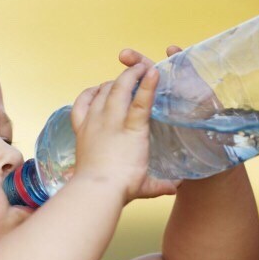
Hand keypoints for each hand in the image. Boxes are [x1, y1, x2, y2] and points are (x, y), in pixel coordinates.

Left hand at [70, 50, 180, 203]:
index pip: (141, 101)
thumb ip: (163, 184)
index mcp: (133, 131)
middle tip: (140, 69)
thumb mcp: (147, 185)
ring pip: (102, 92)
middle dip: (131, 74)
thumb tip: (177, 187)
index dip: (148, 84)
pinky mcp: (81, 128)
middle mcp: (112, 122)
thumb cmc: (122, 187)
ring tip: (122, 81)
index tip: (154, 70)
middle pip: (120, 88)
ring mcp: (94, 122)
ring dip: (113, 82)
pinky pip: (82, 102)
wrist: (95, 190)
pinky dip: (89, 93)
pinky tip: (96, 90)